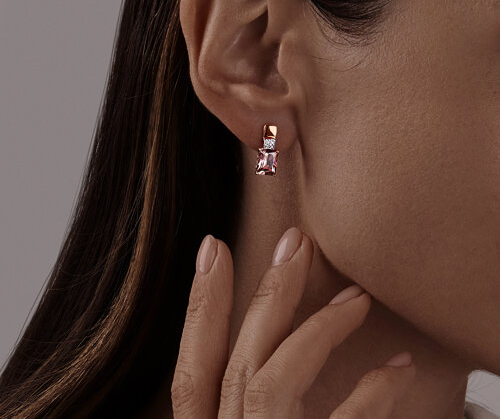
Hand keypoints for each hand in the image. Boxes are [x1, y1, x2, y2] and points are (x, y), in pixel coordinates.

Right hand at [171, 227, 414, 417]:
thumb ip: (248, 395)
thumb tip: (270, 332)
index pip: (191, 372)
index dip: (198, 306)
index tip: (212, 246)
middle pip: (241, 360)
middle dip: (269, 295)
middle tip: (296, 242)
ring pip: (274, 378)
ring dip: (318, 328)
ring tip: (357, 296)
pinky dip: (372, 391)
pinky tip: (398, 366)